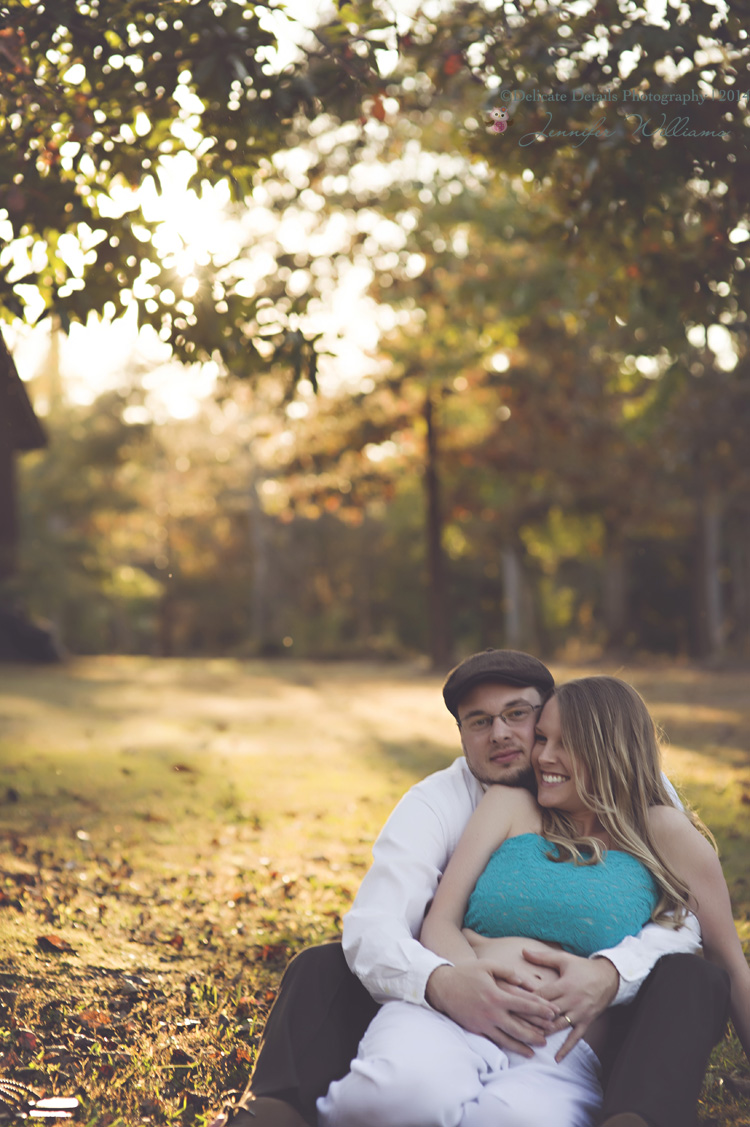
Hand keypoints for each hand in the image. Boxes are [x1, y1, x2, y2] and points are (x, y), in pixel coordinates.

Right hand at [425, 961, 559, 1056]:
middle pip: (520, 1025)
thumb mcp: (487, 965)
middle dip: (538, 1030)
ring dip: (526, 1043)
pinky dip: (510, 1046)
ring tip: (539, 1046)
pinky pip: (496, 1041)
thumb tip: (525, 981)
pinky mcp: (477, 1030)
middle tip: (552, 1032)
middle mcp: (492, 1012)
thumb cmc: (467, 973)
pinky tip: (519, 1050)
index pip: (525, 1004)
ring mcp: (484, 1023)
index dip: (541, 1009)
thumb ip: (507, 972)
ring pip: (509, 1038)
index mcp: (497, 995)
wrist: (442, 987)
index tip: (553, 1012)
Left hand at [522, 949, 618, 1059]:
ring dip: (544, 1033)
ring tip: (528, 1040)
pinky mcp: (586, 1022)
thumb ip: (542, 957)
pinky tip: (556, 1058)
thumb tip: (523, 950)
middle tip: (513, 1026)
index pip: (541, 996)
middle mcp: (571, 1001)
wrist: (609, 977)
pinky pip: (575, 1038)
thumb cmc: (583, 967)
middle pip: (547, 1013)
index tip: (510, 1006)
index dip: (525, 1001)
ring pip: (558, 1026)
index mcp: (564, 985)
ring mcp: (579, 1013)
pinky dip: (566, 1049)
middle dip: (531, 1019)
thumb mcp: (564, 959)